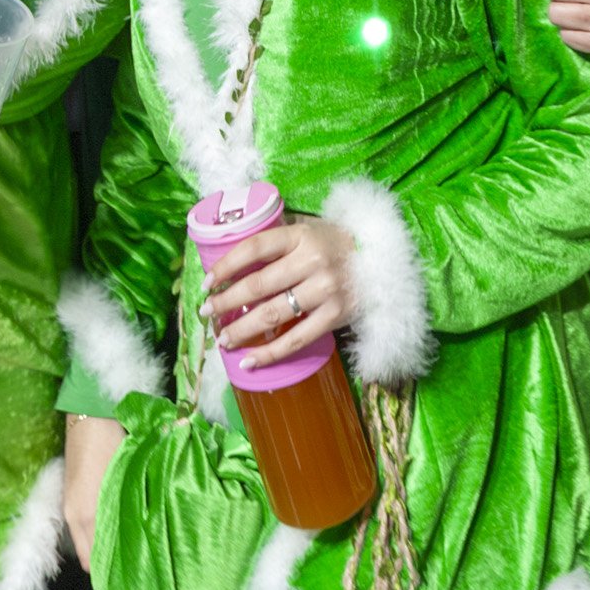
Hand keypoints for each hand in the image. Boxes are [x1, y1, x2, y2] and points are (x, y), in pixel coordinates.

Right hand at [63, 413, 125, 569]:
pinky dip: (95, 529)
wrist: (89, 416)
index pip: (92, 558)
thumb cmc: (108, 445)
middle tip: (130, 567)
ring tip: (126, 550)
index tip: (127, 578)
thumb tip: (132, 537)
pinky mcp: (72, 491)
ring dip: (101, 544)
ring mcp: (70, 502)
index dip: (108, 570)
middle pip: (87, 551)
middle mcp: (72, 514)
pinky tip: (114, 527)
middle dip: (105, 561)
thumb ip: (123, 510)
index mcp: (83, 515)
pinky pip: (82, 522)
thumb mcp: (120, 479)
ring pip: (84, 536)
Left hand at [203, 217, 357, 369]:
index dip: (226, 266)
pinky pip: (296, 340)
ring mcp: (325, 290)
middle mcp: (313, 261)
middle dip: (226, 302)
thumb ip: (278, 238)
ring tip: (223, 337)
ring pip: (273, 315)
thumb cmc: (334, 243)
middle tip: (207, 312)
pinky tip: (249, 361)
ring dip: (241, 328)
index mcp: (302, 235)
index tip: (208, 282)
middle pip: (258, 285)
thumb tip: (231, 255)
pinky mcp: (335, 316)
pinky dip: (270, 353)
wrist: (382, 262)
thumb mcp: (309, 228)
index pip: (254, 248)